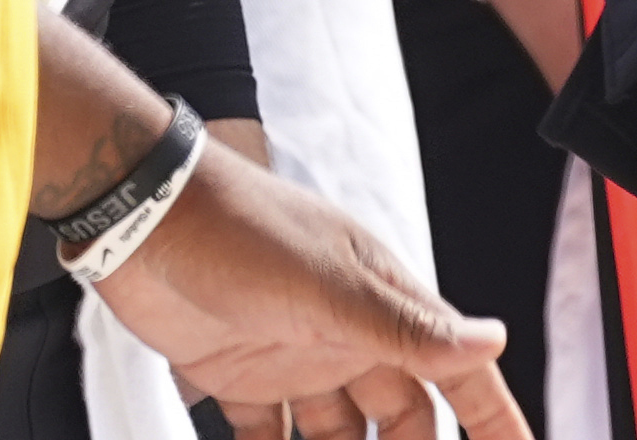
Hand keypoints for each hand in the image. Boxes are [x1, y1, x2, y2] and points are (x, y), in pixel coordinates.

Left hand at [88, 143, 529, 437]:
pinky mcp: (239, 374)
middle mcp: (349, 333)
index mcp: (385, 305)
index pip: (458, 374)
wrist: (142, 219)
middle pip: (402, 415)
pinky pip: (266, 435)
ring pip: (336, 433)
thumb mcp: (329, 287)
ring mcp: (295, 355)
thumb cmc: (240, 231)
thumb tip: (492, 340)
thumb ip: (405, 325)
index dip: (493, 421)